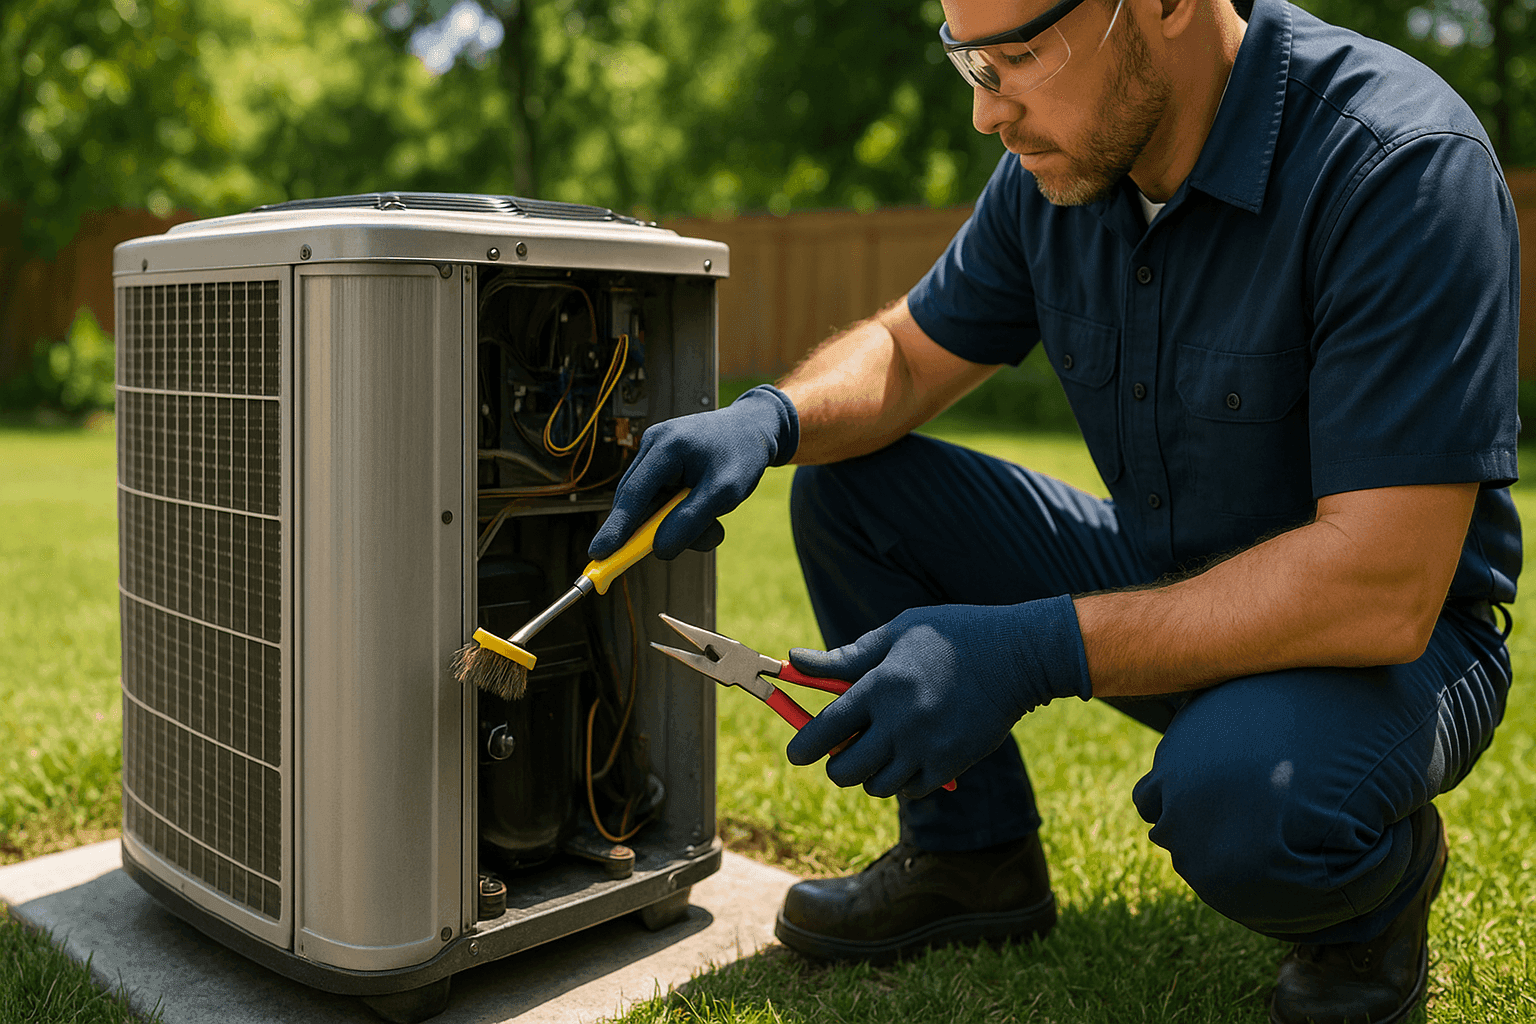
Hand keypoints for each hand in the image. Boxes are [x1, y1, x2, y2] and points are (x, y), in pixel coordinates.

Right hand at [589, 385, 797, 560]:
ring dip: (678, 524)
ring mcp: (655, 453)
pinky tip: (706, 509)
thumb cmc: (742, 454)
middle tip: (692, 540)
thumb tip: (659, 550)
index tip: (598, 553)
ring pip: (650, 506)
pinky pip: (660, 499)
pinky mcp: (661, 463)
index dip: (616, 527)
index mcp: (667, 446)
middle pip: (637, 502)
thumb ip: (691, 521)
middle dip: (658, 530)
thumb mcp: (725, 493)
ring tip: (714, 522)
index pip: (633, 494)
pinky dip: (680, 514)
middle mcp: (653, 445)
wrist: (754, 428)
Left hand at [784, 595, 1090, 798]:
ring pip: (876, 786)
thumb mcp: (897, 633)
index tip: (796, 754)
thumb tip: (795, 660)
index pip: (825, 729)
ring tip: (879, 751)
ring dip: (869, 774)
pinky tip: (909, 756)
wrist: (1019, 656)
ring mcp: (927, 749)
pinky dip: (902, 781)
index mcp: (880, 686)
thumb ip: (846, 656)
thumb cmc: (953, 636)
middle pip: (845, 770)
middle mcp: (899, 723)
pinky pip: (910, 791)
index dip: (803, 747)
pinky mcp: (951, 765)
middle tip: (842, 751)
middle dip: (835, 765)